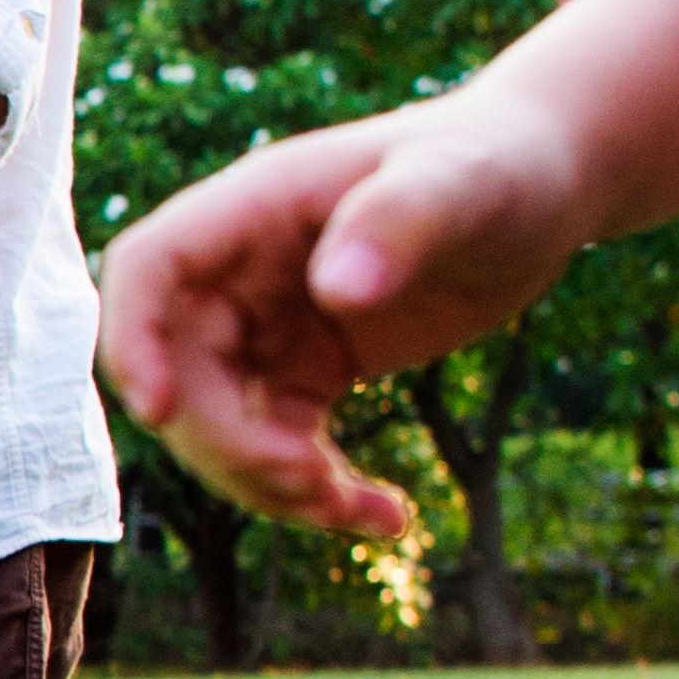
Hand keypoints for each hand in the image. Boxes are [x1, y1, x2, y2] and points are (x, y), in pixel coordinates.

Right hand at [91, 91, 618, 540]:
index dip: (134, 340)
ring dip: (274, 487)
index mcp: (254, 209)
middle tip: (315, 482)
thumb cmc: (500, 161)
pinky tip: (388, 517)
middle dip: (229, 444)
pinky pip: (281, 447)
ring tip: (368, 513)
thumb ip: (397, 222)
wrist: (544, 185)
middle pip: (180, 373)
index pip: (148, 270)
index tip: (160, 412)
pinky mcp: (310, 371)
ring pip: (222, 428)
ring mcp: (272, 326)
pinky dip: (321, 495)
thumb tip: (335, 292)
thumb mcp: (459, 184)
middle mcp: (244, 271)